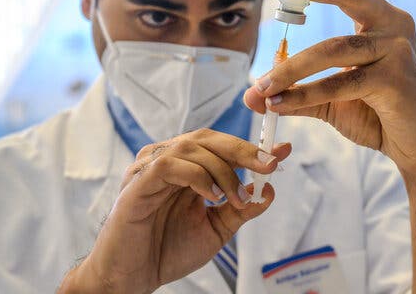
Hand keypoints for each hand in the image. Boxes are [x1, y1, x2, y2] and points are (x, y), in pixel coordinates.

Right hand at [61, 129, 290, 293]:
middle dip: (243, 150)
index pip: (222, 146)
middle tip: (269, 165)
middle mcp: (169, 160)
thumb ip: (240, 209)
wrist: (133, 278)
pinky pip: (170, 164)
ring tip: (235, 199)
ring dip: (223, 170)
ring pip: (192, 146)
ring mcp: (150, 168)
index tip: (282, 151)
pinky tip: (210, 197)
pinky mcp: (137, 181)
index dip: (252, 147)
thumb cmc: (168, 250)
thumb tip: (269, 191)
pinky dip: (197, 176)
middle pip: (208, 138)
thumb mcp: (216, 229)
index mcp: (187, 168)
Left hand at [244, 0, 415, 178]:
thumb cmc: (378, 114)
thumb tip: (251, 96)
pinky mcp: (397, 79)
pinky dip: (307, 94)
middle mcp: (394, 26)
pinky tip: (280, 103)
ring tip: (261, 86)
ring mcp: (397, 50)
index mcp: (382, 21)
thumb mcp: (330, 99)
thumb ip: (294, 92)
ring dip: (291, 69)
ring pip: (333, 49)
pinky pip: (341, 83)